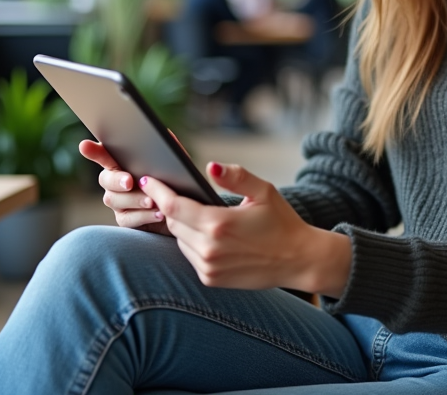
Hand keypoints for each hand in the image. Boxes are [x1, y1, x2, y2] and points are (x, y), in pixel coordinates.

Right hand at [78, 139, 170, 235]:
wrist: (184, 211)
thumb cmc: (177, 182)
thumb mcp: (176, 165)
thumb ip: (169, 150)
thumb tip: (166, 135)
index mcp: (124, 162)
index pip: (105, 154)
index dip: (94, 150)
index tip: (85, 145)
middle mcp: (115, 181)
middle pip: (105, 179)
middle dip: (116, 179)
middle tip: (129, 181)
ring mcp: (118, 201)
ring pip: (114, 199)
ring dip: (134, 199)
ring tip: (152, 200)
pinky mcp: (125, 219)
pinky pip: (127, 219)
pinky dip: (143, 216)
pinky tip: (158, 213)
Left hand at [140, 162, 352, 296]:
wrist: (298, 260)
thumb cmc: (282, 222)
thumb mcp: (264, 191)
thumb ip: (236, 176)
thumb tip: (211, 167)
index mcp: (219, 224)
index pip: (173, 206)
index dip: (157, 191)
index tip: (148, 180)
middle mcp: (209, 249)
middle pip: (173, 222)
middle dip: (172, 206)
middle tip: (175, 192)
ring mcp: (208, 267)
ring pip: (179, 239)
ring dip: (182, 225)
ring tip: (194, 212)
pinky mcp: (211, 279)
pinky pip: (189, 255)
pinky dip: (192, 242)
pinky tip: (206, 233)